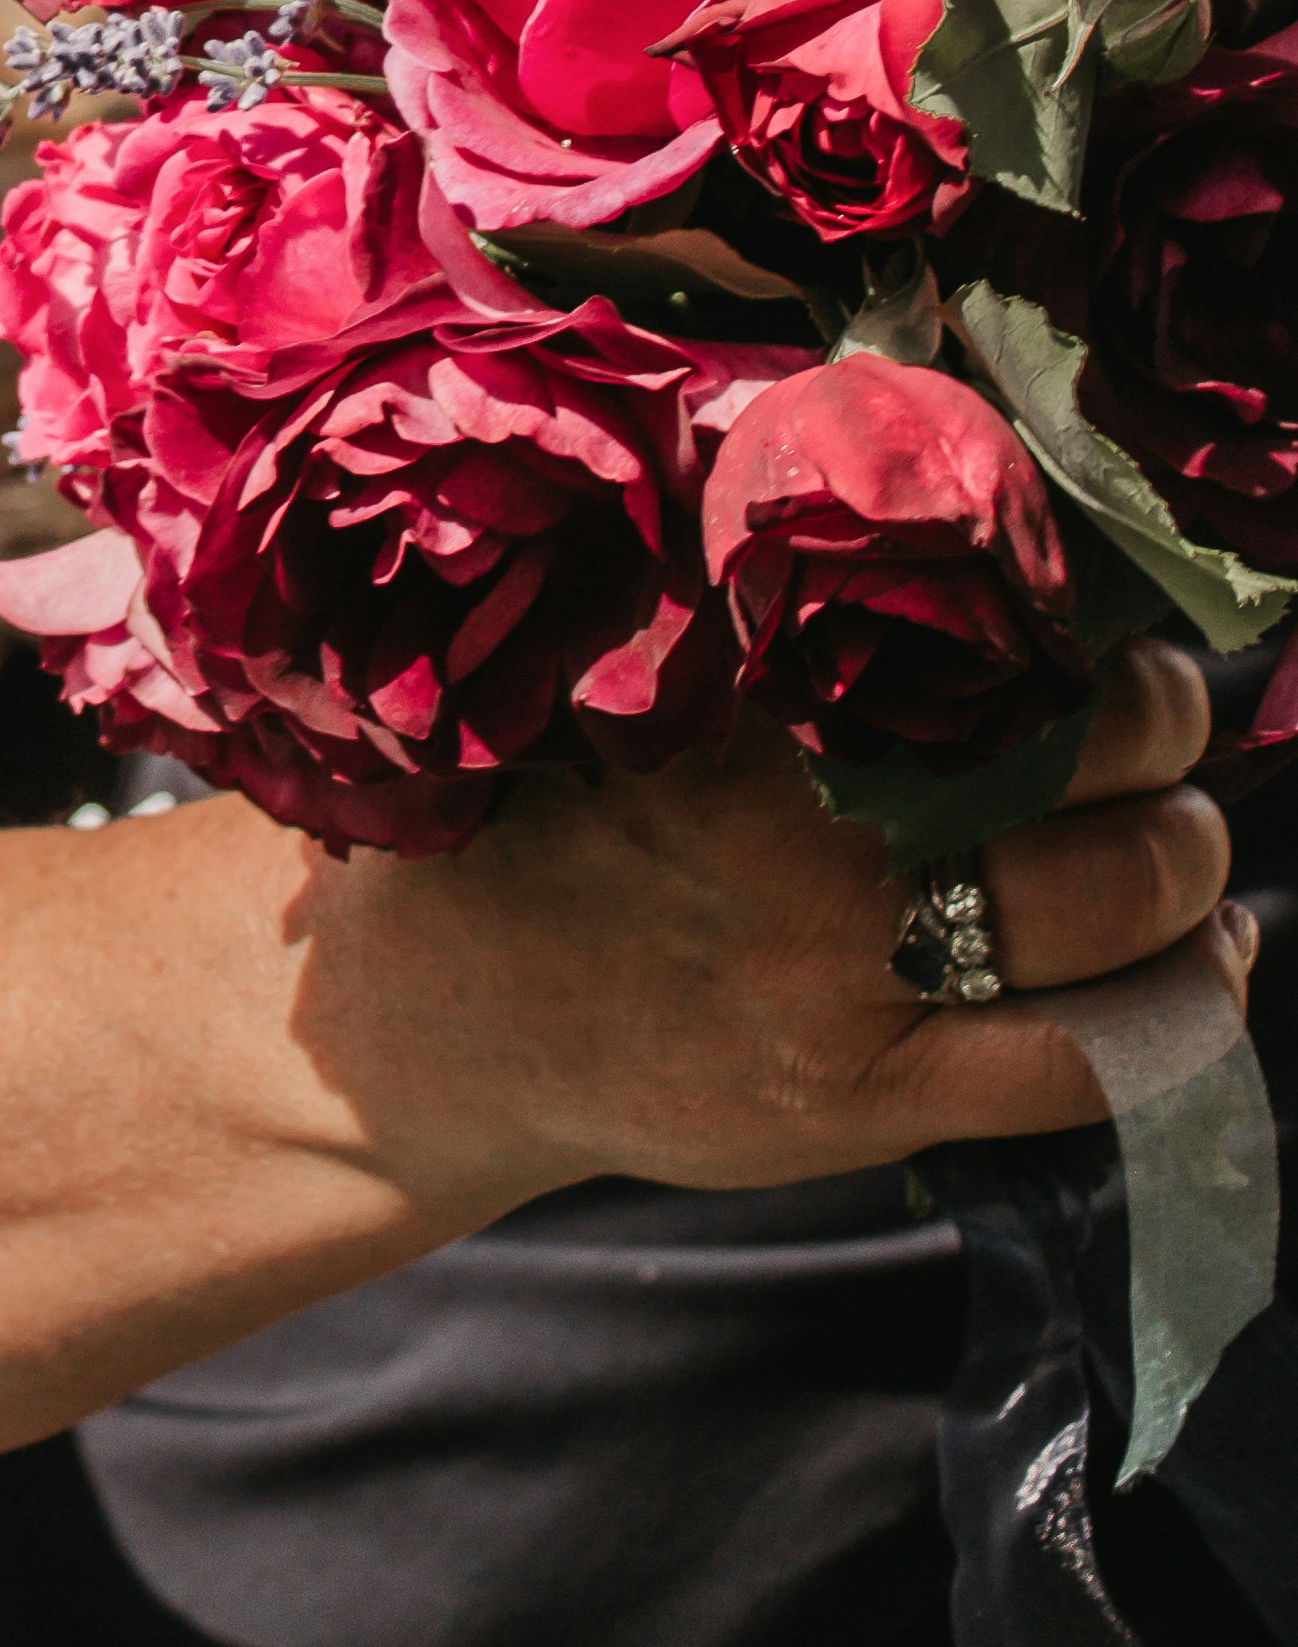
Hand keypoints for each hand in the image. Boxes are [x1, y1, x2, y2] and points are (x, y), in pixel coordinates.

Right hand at [315, 641, 1250, 1224]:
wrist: (446, 1016)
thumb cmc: (548, 819)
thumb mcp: (636, 676)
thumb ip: (780, 631)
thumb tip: (965, 550)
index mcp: (752, 696)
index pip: (988, 627)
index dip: (1082, 624)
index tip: (1092, 619)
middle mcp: (812, 828)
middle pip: (1088, 749)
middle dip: (1161, 726)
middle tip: (1154, 716)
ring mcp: (846, 974)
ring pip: (1120, 898)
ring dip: (1190, 858)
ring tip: (1183, 837)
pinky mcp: (868, 1096)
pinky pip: (1095, 1058)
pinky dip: (1182, 1005)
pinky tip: (1202, 962)